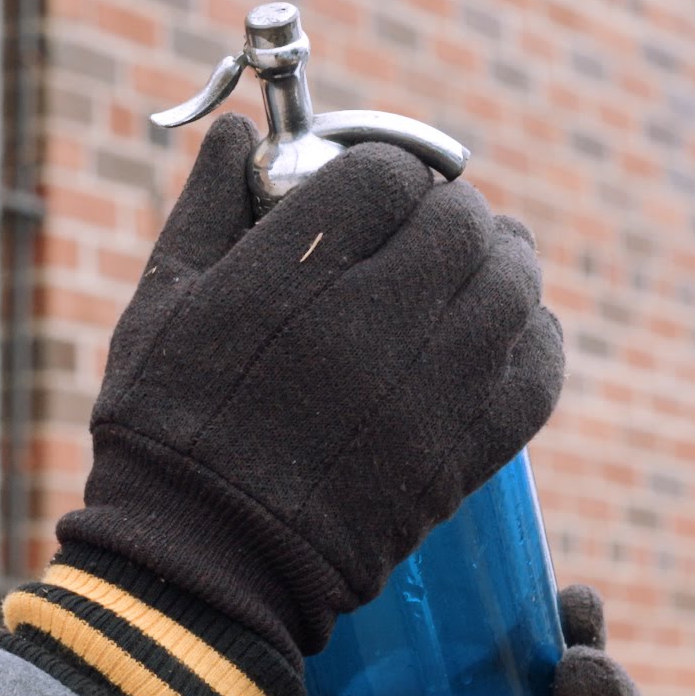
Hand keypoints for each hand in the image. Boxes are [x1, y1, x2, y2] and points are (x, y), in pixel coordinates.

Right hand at [57, 113, 564, 660]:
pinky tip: (505, 330)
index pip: (385, 177)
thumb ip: (204, 209)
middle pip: (460, 224)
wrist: (203, 560)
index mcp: (289, 278)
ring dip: (501, 261)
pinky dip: (532, 337)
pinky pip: (536, 372)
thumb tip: (234, 135)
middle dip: (448, 210)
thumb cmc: (166, 428)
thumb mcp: (158, 304)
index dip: (384, 170)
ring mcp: (424, 393)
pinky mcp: (459, 455)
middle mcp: (368, 326)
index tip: (371, 189)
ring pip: (510, 287)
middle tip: (427, 224)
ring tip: (475, 264)